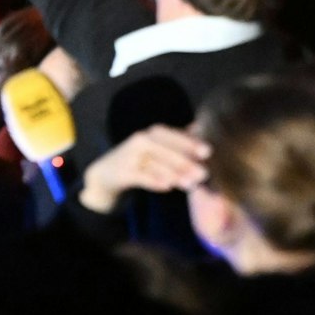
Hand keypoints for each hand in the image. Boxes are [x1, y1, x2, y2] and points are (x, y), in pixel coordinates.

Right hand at [77, 124, 209, 212]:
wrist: (106, 174)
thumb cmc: (138, 160)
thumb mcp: (157, 147)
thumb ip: (177, 139)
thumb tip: (200, 127)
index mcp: (151, 134)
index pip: (171, 135)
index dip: (189, 142)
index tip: (208, 151)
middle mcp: (140, 141)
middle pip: (164, 149)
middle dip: (185, 161)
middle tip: (204, 173)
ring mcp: (129, 156)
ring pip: (154, 163)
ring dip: (174, 173)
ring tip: (191, 184)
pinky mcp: (122, 172)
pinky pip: (139, 176)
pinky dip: (153, 180)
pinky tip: (168, 187)